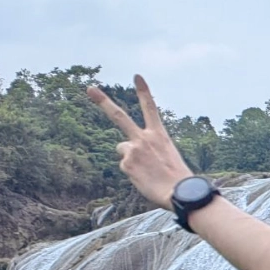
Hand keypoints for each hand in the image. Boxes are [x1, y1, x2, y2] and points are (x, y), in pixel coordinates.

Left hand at [87, 76, 191, 210]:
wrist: (180, 193)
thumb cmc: (178, 179)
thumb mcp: (168, 157)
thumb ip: (148, 149)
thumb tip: (128, 155)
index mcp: (160, 135)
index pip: (150, 108)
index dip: (143, 91)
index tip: (137, 76)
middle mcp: (144, 138)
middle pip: (119, 117)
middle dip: (103, 102)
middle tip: (90, 89)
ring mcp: (133, 150)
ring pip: (123, 150)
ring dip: (130, 158)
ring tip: (147, 171)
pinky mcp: (126, 164)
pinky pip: (125, 167)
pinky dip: (133, 173)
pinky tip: (145, 179)